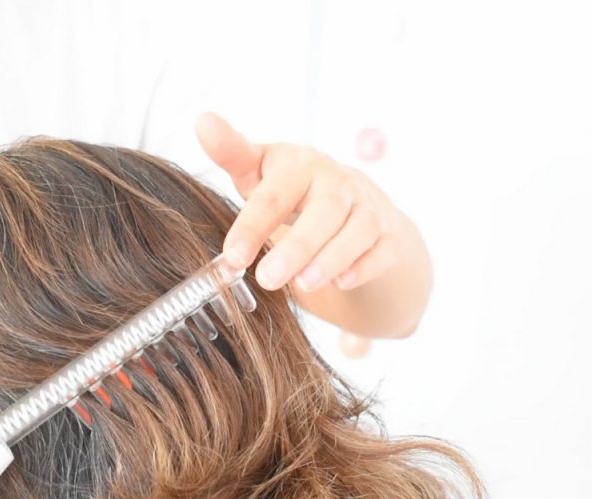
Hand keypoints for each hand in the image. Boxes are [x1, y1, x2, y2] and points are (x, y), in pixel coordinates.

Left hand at [196, 112, 401, 292]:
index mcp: (300, 164)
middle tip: (267, 279)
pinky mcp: (389, 233)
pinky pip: (384, 249)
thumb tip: (203, 121)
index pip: (275, 194)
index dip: (253, 225)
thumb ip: (231, 151)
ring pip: (359, 229)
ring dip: (332, 258)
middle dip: (297, 247)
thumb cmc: (291, 186)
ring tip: (303, 284)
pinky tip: (343, 282)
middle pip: (324, 211)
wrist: (348, 198)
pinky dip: (366, 266)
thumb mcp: (258, 168)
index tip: (232, 257)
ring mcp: (368, 206)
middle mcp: (338, 181)